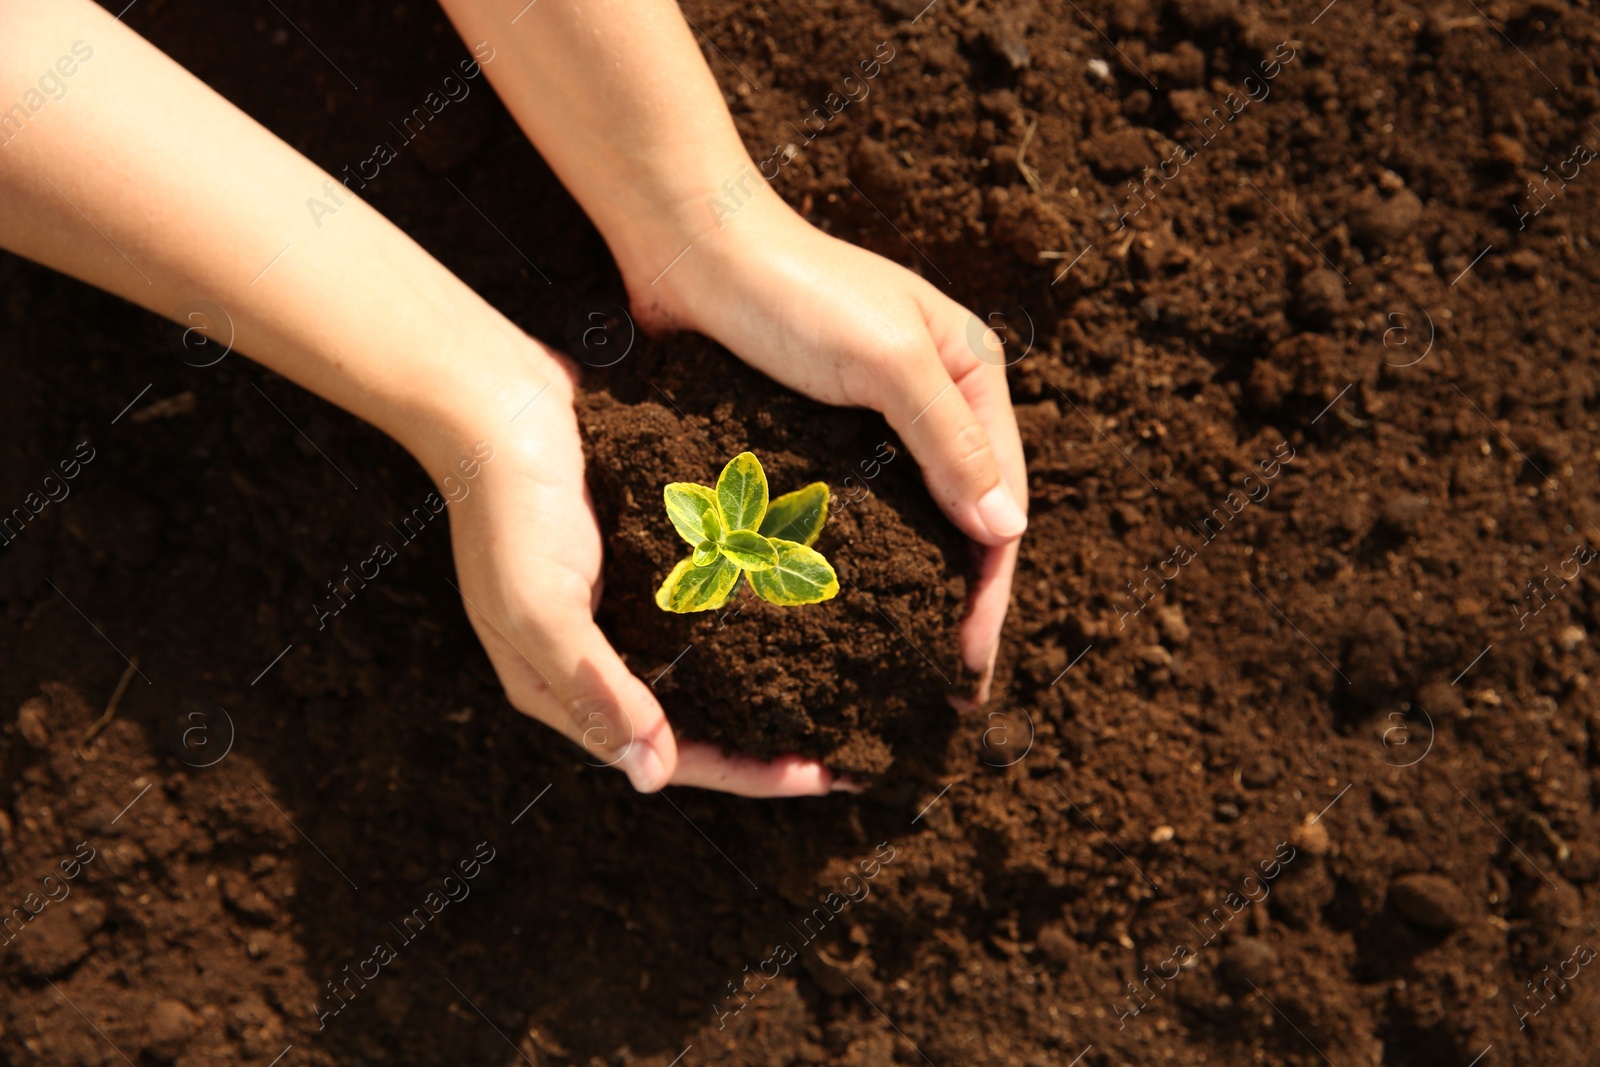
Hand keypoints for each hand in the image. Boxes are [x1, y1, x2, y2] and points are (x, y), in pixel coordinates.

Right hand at [418, 344, 841, 795]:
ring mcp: (616, 606)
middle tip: (845, 751)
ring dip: (764, 680)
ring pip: (703, 666)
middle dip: (764, 741)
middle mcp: (591, 657)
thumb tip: (653, 777)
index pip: (666, 754)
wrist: (494, 396)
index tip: (820, 777)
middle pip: (692, 720)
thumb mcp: (540, 607)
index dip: (744, 773)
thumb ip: (594, 690)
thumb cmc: (508, 506)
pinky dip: (749, 615)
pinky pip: (702, 604)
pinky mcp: (638, 557)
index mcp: (557, 687)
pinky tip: (798, 607)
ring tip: (837, 688)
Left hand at [624, 192, 1026, 701]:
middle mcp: (934, 399)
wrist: (690, 249)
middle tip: (946, 686)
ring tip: (904, 663)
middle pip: (964, 518)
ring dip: (916, 588)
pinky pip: (857, 508)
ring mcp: (875, 418)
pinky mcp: (817, 431)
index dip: (991, 588)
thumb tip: (1007, 532)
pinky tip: (850, 608)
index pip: (1001, 500)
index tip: (971, 663)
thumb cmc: (791, 292)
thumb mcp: (884, 359)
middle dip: (963, 601)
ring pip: (913, 521)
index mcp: (970, 374)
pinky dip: (864, 559)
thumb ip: (947, 441)